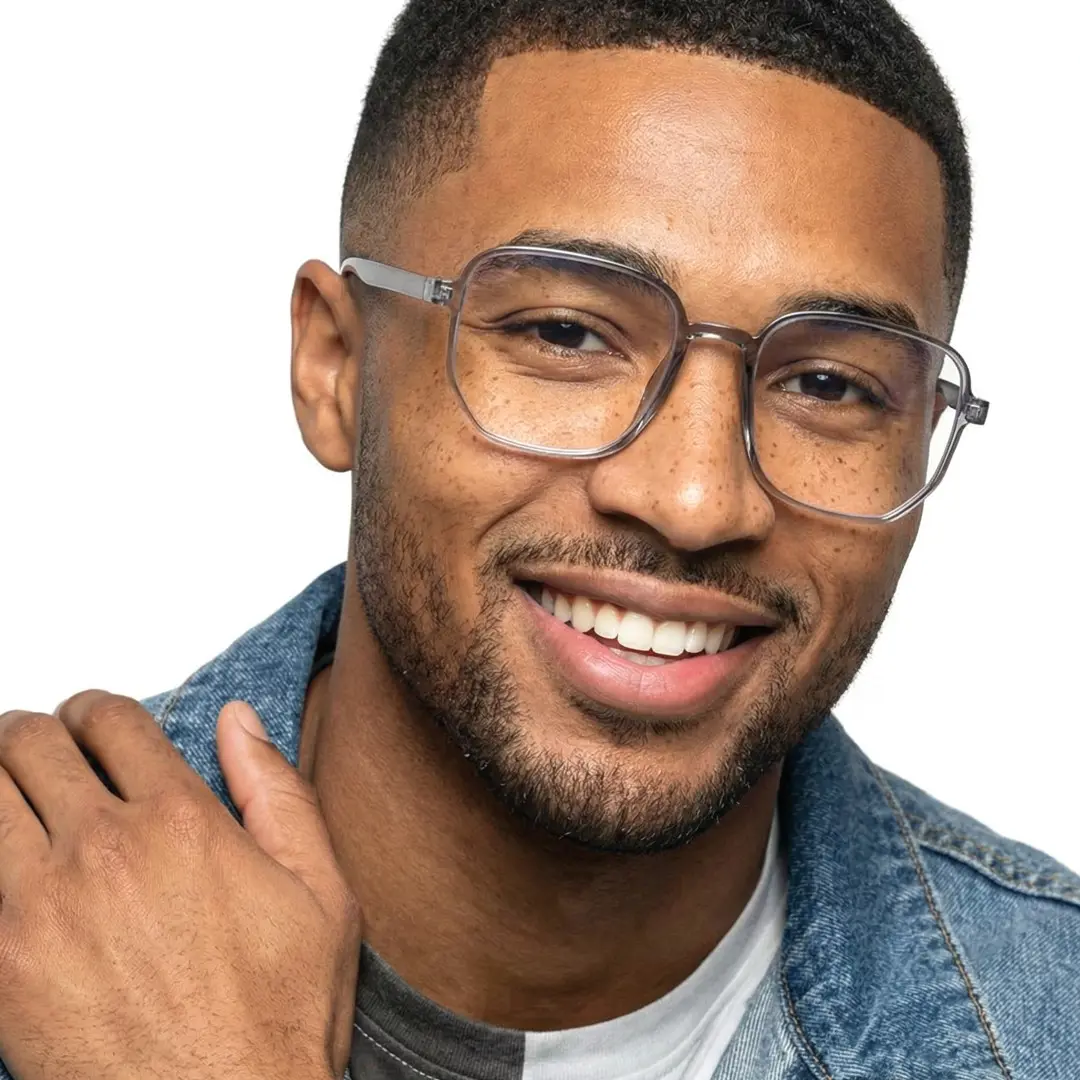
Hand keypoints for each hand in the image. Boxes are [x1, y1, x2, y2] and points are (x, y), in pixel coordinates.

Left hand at [0, 692, 361, 1079]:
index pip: (111, 720)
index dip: (95, 709)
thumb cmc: (276, 1016)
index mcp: (182, 821)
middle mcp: (102, 849)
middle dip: (33, 733)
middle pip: (29, 742)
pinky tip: (6, 861)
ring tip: (11, 797)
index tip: (92, 723)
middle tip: (40, 750)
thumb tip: (238, 720)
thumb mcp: (321, 893)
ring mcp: (37, 906)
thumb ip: (278, 792)